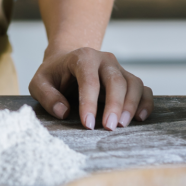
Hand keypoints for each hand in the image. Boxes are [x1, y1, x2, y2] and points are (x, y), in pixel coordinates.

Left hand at [28, 47, 152, 129]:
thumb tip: (63, 112)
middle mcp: (105, 60)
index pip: (89, 80)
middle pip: (116, 80)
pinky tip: (139, 118)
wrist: (67, 61)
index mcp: (82, 57)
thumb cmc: (54, 75)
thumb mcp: (39, 83)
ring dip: (131, 105)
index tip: (87, 124)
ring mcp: (119, 68)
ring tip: (122, 125)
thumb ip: (47, 96)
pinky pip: (143, 89)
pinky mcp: (128, 79)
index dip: (89, 102)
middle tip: (109, 127)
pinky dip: (146, 102)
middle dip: (114, 105)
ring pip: (133, 83)